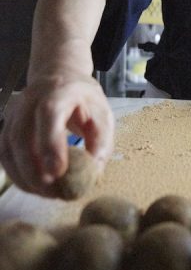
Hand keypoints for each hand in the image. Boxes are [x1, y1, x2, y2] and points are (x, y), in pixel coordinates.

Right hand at [0, 73, 113, 196]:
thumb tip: (94, 171)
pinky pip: (4, 153)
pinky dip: (16, 173)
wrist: (60, 76)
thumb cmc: (84, 98)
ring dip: (23, 175)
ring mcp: (14, 112)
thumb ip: (101, 141)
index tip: (59, 172)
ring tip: (46, 193)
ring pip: (8, 147)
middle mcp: (30, 99)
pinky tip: (33, 186)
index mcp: (58, 91)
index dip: (50, 144)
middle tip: (52, 192)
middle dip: (33, 169)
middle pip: (21, 134)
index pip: (48, 114)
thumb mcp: (102, 113)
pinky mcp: (7, 125)